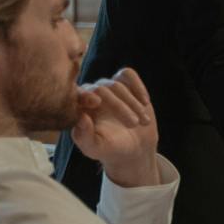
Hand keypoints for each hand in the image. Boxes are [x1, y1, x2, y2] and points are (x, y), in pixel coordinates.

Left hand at [71, 68, 158, 186]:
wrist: (134, 146)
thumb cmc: (111, 149)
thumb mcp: (96, 148)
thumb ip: (84, 137)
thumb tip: (82, 117)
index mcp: (79, 108)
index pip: (78, 95)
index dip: (85, 95)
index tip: (97, 103)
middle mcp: (91, 94)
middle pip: (102, 89)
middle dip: (120, 107)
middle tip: (133, 124)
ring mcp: (108, 86)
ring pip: (117, 84)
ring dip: (133, 103)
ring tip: (143, 122)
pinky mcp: (124, 82)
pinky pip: (128, 74)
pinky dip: (138, 86)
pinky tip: (145, 102)